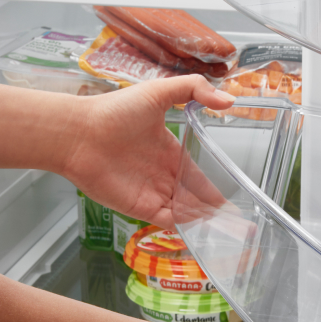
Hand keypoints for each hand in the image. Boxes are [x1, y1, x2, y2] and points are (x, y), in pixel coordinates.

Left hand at [60, 75, 234, 228]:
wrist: (79, 133)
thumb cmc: (113, 111)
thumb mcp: (158, 92)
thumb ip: (193, 90)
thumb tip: (228, 101)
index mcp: (169, 153)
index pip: (198, 177)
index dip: (216, 190)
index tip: (234, 199)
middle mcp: (162, 176)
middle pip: (194, 200)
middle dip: (216, 213)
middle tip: (241, 225)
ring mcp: (151, 194)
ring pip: (184, 214)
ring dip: (205, 223)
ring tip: (229, 232)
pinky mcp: (139, 208)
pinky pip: (168, 222)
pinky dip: (186, 227)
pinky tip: (204, 230)